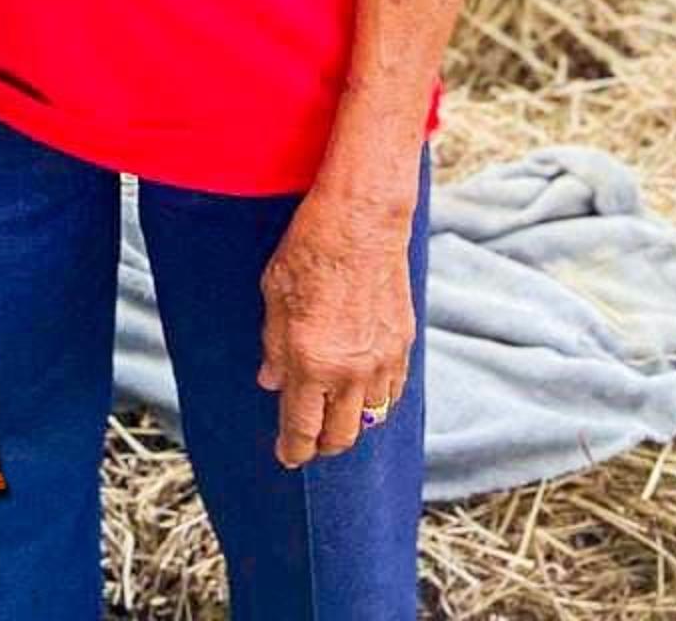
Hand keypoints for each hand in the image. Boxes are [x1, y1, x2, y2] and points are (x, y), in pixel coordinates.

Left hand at [257, 188, 413, 465]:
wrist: (362, 219)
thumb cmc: (309, 248)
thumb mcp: (274, 294)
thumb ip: (273, 346)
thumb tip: (271, 382)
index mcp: (311, 361)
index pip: (302, 429)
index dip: (292, 450)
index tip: (286, 457)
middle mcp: (350, 371)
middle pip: (341, 437)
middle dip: (321, 445)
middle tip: (307, 440)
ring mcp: (382, 361)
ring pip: (370, 419)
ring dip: (350, 422)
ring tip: (332, 413)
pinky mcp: (404, 346)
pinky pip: (392, 392)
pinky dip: (375, 400)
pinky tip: (360, 390)